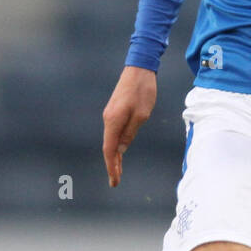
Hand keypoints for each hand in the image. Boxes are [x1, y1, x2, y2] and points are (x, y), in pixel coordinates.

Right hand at [102, 65, 156, 187]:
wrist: (138, 69)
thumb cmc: (143, 91)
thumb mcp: (141, 115)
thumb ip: (129, 133)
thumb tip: (120, 150)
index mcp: (113, 122)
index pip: (109, 150)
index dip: (111, 167)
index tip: (114, 181)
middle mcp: (108, 120)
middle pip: (108, 147)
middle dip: (112, 165)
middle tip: (115, 181)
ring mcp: (110, 115)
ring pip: (110, 140)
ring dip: (114, 156)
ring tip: (118, 171)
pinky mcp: (114, 111)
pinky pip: (113, 132)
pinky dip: (116, 145)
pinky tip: (120, 152)